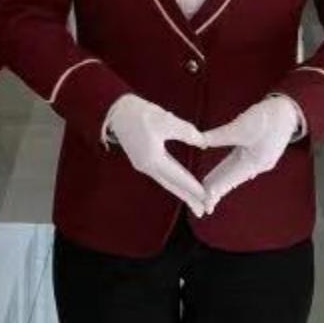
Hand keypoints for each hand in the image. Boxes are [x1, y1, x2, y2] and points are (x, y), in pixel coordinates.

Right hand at [104, 94, 212, 216]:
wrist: (117, 111)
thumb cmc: (141, 114)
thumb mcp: (167, 120)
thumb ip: (187, 133)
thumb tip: (204, 144)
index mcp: (153, 159)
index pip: (178, 177)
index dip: (193, 187)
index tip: (207, 198)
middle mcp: (147, 166)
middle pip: (171, 185)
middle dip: (187, 198)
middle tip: (202, 211)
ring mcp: (143, 165)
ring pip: (166, 182)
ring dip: (180, 192)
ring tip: (194, 202)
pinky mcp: (142, 160)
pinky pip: (162, 176)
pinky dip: (173, 182)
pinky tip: (179, 184)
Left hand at [199, 95, 303, 209]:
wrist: (288, 111)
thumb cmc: (268, 117)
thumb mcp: (241, 126)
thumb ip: (220, 135)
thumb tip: (199, 141)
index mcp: (255, 162)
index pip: (230, 180)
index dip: (216, 191)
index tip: (205, 203)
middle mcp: (257, 166)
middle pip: (231, 180)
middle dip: (216, 191)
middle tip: (201, 206)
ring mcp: (258, 161)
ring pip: (233, 174)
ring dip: (220, 183)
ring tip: (206, 193)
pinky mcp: (256, 154)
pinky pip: (237, 166)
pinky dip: (226, 173)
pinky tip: (220, 178)